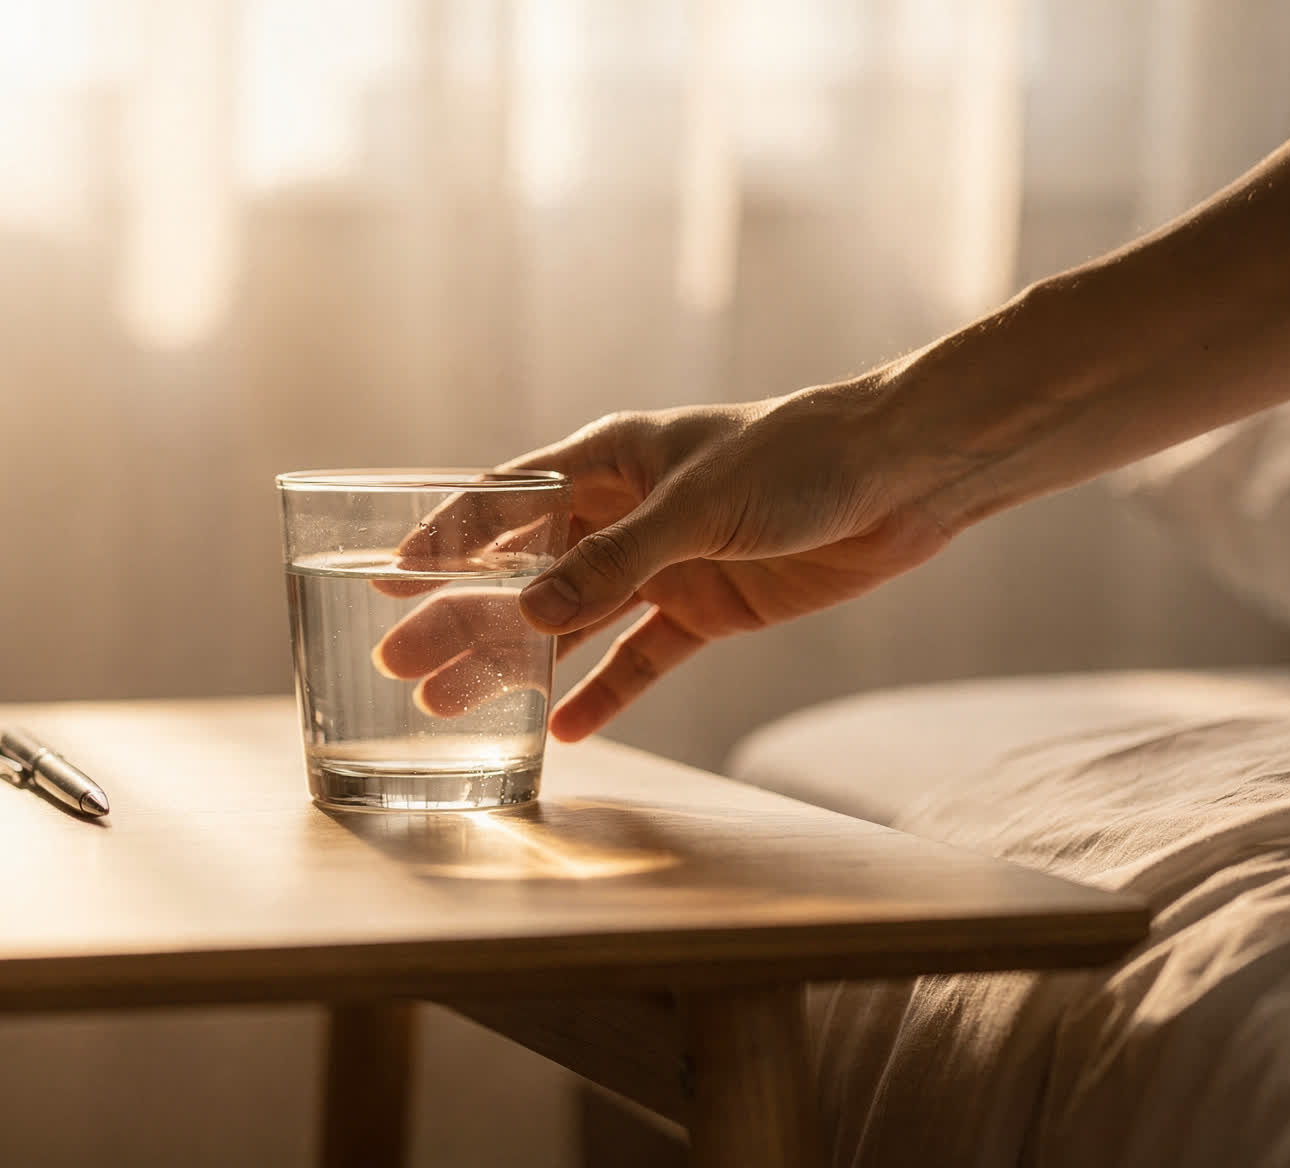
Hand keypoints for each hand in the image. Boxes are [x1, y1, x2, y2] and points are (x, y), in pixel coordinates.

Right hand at [374, 384, 955, 740]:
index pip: (504, 502)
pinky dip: (604, 693)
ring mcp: (664, 565)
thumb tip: (528, 618)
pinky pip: (641, 659)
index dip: (443, 542)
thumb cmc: (799, 458)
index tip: (385, 581)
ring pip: (571, 624)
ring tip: (450, 708)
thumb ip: (613, 561)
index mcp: (608, 460)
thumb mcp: (697, 505)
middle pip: (523, 574)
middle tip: (398, 667)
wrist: (903, 477)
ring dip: (514, 665)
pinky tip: (561, 731)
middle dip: (461, 619)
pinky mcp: (708, 610)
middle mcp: (625, 513)